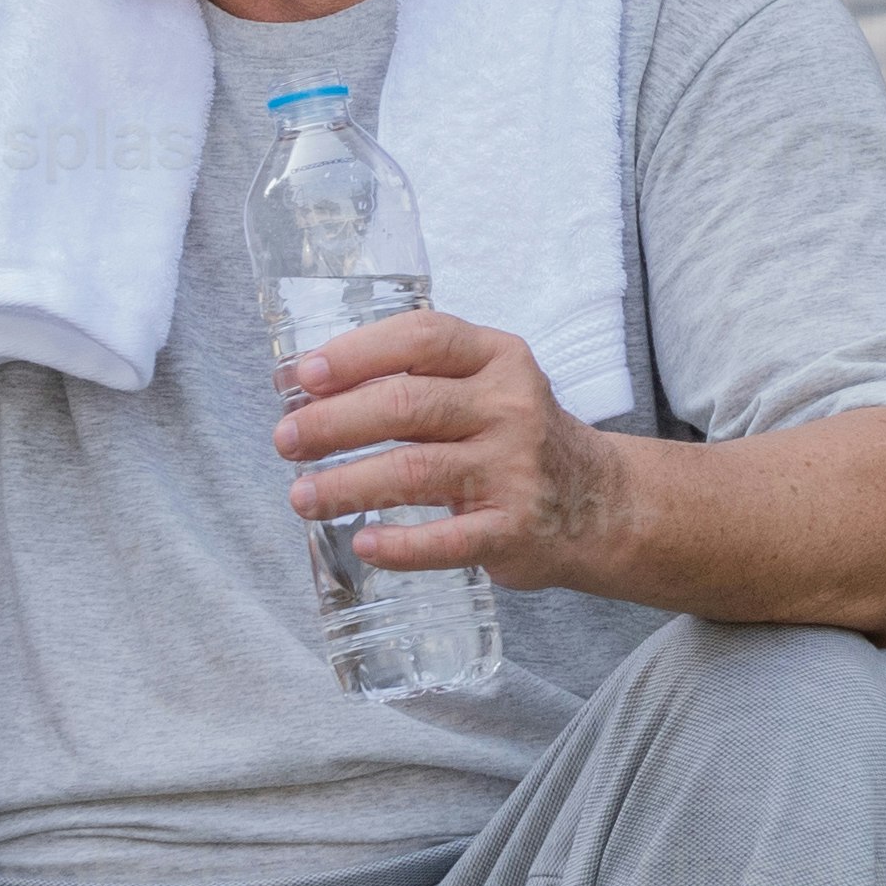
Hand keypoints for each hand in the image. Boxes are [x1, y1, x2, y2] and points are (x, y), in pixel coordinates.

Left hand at [274, 310, 628, 601]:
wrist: (599, 503)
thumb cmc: (515, 437)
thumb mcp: (486, 385)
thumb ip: (416, 379)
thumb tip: (307, 387)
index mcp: (497, 357)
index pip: (421, 339)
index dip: (356, 354)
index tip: (304, 375)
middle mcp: (509, 407)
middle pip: (406, 406)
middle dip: (332, 423)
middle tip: (286, 440)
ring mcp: (514, 470)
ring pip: (415, 472)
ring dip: (347, 485)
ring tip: (301, 497)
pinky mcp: (513, 530)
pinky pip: (447, 542)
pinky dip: (400, 546)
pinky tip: (363, 544)